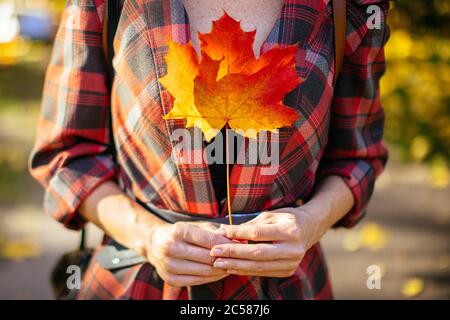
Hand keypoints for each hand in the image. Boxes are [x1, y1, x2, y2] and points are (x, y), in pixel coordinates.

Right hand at [146, 221, 233, 286]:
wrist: (155, 243)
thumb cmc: (181, 232)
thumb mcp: (196, 226)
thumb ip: (216, 232)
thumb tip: (238, 239)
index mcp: (179, 231)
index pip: (209, 240)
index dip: (227, 244)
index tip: (239, 245)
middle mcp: (171, 248)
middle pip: (208, 257)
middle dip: (226, 258)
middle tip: (239, 257)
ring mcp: (169, 265)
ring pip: (204, 271)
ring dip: (221, 270)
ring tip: (232, 265)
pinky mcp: (170, 279)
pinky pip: (197, 280)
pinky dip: (211, 278)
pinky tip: (219, 273)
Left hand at [210, 203, 326, 277]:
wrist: (310, 229)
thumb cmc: (287, 219)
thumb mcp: (271, 215)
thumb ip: (250, 225)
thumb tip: (225, 231)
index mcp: (290, 231)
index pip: (258, 234)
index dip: (238, 234)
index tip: (222, 232)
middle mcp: (293, 249)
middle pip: (257, 253)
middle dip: (234, 253)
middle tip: (215, 252)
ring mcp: (292, 262)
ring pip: (259, 266)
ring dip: (236, 265)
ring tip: (219, 262)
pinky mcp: (288, 271)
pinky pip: (263, 272)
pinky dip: (246, 270)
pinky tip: (232, 267)